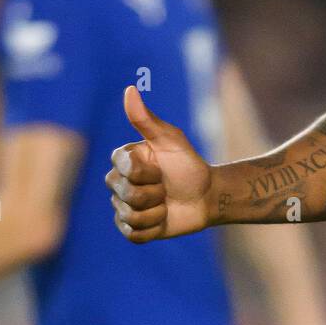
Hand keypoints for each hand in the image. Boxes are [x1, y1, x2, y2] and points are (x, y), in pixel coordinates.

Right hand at [106, 85, 214, 241]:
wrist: (207, 195)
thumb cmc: (189, 164)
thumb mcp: (171, 140)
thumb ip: (147, 120)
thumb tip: (129, 89)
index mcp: (123, 160)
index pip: (124, 169)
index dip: (147, 173)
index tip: (161, 168)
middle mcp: (118, 182)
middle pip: (125, 195)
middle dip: (154, 193)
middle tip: (166, 187)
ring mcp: (123, 206)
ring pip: (130, 216)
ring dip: (156, 211)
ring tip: (166, 203)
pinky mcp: (132, 229)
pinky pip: (134, 235)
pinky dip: (154, 228)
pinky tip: (163, 219)